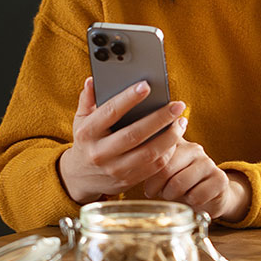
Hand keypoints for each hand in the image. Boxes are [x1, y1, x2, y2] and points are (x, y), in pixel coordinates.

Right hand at [58, 77, 188, 203]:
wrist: (79, 178)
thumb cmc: (86, 141)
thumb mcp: (81, 120)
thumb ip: (87, 100)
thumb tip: (92, 80)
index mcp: (88, 133)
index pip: (110, 112)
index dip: (128, 98)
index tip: (146, 85)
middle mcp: (100, 152)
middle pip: (135, 134)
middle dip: (160, 118)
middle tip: (177, 105)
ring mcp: (114, 169)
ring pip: (148, 153)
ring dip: (170, 137)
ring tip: (181, 121)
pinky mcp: (127, 180)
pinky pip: (153, 167)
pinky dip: (168, 152)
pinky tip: (175, 138)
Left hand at [142, 140, 251, 222]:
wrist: (209, 196)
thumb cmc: (177, 182)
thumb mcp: (161, 171)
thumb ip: (149, 162)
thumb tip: (129, 161)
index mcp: (176, 141)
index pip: (156, 150)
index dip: (147, 170)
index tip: (146, 181)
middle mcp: (194, 148)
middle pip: (165, 168)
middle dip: (157, 187)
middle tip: (156, 192)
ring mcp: (208, 163)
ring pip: (179, 183)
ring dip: (172, 195)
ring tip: (174, 194)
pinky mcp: (220, 180)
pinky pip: (196, 195)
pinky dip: (190, 203)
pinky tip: (192, 198)